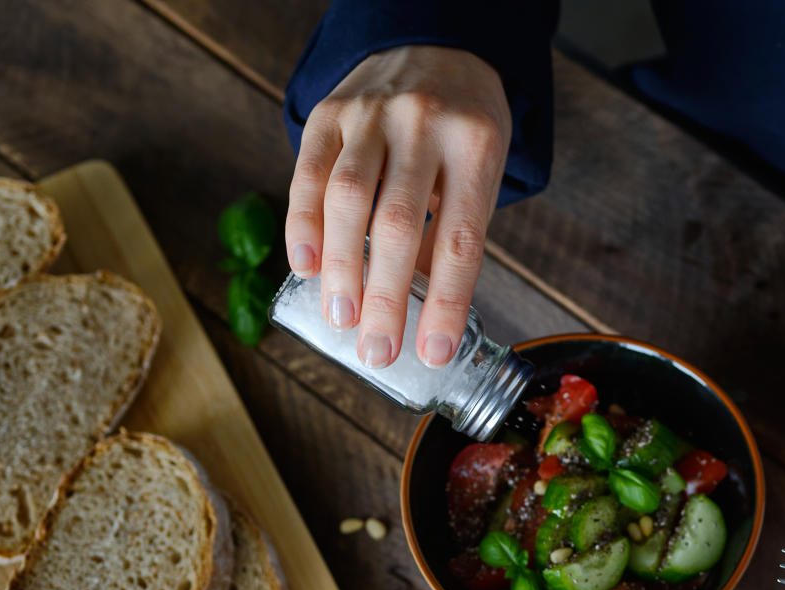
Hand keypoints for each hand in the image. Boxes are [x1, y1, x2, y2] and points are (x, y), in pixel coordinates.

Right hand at [285, 45, 510, 367]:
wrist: (434, 42)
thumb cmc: (463, 126)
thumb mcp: (480, 172)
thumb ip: (450, 230)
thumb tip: (420, 308)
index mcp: (474, 147)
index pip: (459, 238)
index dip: (445, 302)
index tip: (433, 352)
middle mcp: (423, 125)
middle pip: (397, 224)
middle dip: (384, 297)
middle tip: (376, 351)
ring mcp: (372, 115)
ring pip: (347, 199)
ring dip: (340, 268)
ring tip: (339, 318)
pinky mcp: (330, 112)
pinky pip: (309, 173)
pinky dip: (303, 225)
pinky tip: (307, 266)